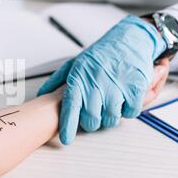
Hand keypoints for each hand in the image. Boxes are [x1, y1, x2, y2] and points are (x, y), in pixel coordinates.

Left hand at [38, 15, 166, 143]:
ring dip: (111, 115)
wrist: (130, 38)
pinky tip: (124, 98)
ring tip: (110, 102)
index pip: (70, 108)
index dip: (67, 126)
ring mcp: (116, 86)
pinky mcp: (135, 88)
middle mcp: (96, 84)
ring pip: (111, 119)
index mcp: (79, 79)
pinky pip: (130, 112)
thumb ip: (57, 80)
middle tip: (95, 113)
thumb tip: (42, 94)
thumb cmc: (101, 54)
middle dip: (92, 122)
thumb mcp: (75, 63)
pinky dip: (128, 109)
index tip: (65, 139)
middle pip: (91, 120)